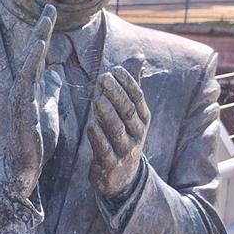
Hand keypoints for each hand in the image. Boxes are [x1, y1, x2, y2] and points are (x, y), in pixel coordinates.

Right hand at [0, 4, 61, 199]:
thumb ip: (51, 89)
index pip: (41, 54)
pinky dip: (31, 68)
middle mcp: (24, 88)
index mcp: (33, 87)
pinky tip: (38, 54)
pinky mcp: (21, 111)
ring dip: (36, 45)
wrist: (24, 166)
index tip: (53, 10)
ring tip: (44, 26)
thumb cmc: (36, 139)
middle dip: (41, 30)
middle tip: (50, 7)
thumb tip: (57, 70)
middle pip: (33, 54)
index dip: (46, 32)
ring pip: (28, 66)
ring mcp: (20, 99)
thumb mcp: (49, 108)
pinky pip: (25, 85)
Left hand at [89, 60, 149, 199]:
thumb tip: (139, 56)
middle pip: (128, 112)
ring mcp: (126, 150)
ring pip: (118, 130)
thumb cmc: (123, 136)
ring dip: (107, 114)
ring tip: (97, 100)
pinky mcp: (112, 164)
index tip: (114, 69)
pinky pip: (105, 150)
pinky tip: (90, 126)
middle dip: (117, 94)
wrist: (122, 176)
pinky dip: (98, 138)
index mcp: (142, 119)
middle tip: (102, 78)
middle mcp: (138, 133)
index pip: (138, 98)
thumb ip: (132, 86)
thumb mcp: (131, 113)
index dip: (128, 83)